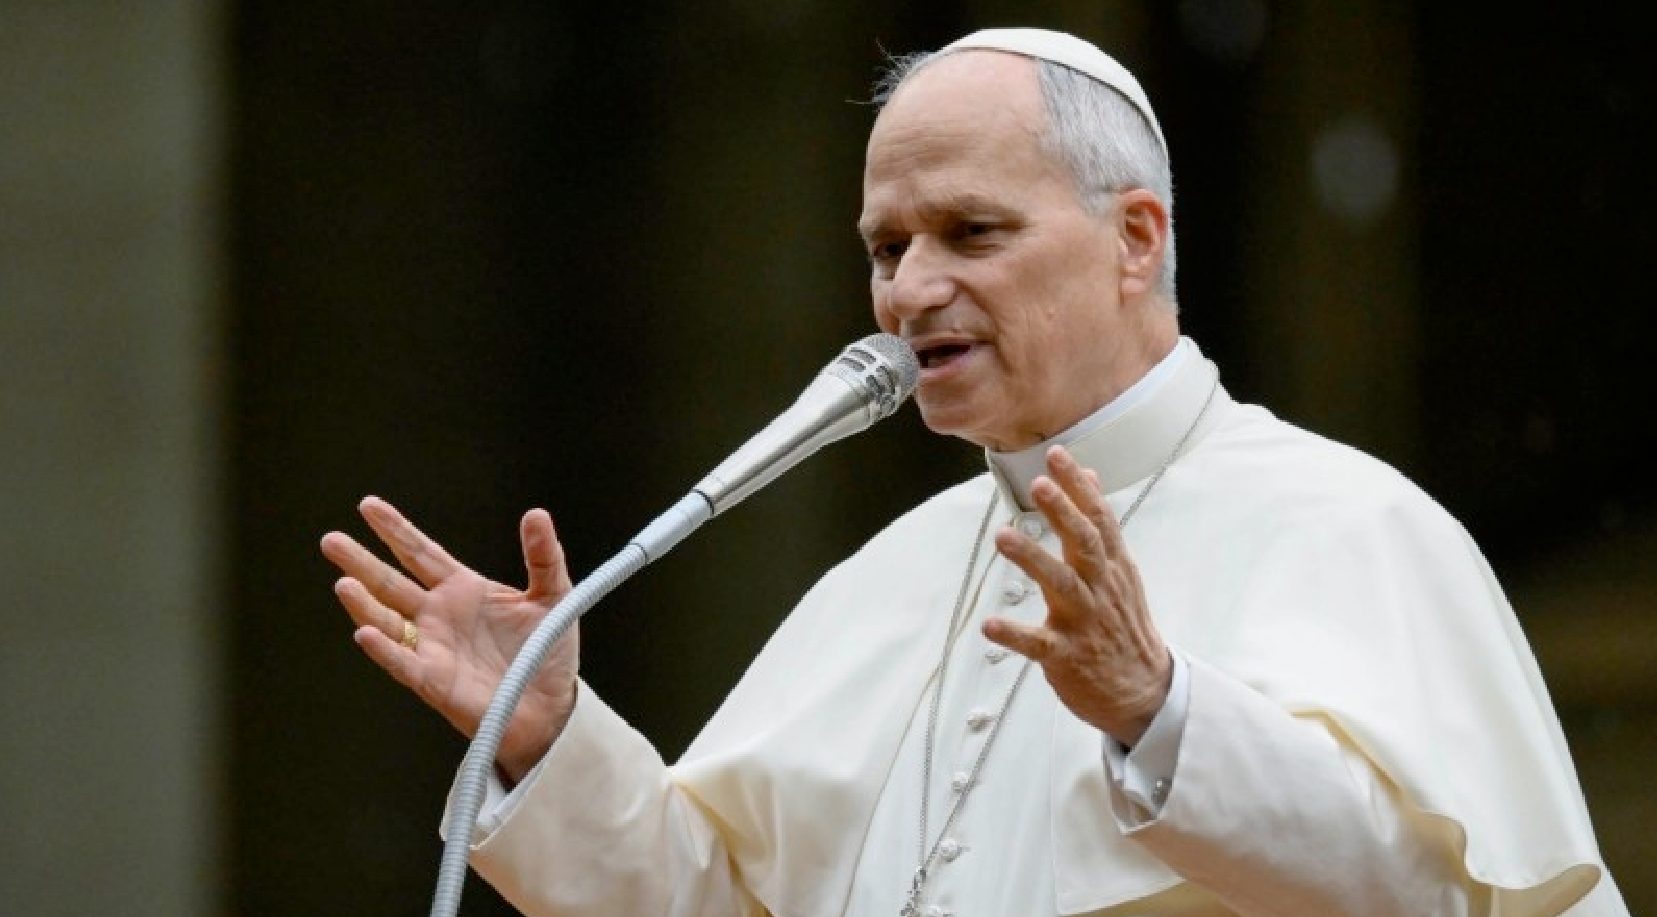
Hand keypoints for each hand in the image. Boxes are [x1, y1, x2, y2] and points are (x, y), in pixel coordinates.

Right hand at [320, 496, 577, 781]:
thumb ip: (543, 556)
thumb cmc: (547, 653)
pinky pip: (403, 664)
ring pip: (388, 621)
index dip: (395, 530)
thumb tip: (536, 513)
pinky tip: (365, 632)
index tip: (367, 505)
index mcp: (463, 590)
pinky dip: (384, 649)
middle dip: (361, 561)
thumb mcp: (553, 595)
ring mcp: (432, 648)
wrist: (551, 707)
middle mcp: (439, 616)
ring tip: (343, 582)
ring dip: (363, 604)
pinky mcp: (435, 682)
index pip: (421, 553)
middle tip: (330, 540)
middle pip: (391, 582)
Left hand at [983, 447, 1171, 746]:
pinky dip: (1015, 634)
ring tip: (1003, 537)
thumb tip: (1088, 476)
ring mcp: (1084, 622)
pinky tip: (990, 624)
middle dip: (1062, 513)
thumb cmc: (1123, 624)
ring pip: (1060, 585)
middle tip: (1039, 484)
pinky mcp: (1067, 656)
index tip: (1057, 456)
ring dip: (1032, 559)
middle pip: (1083, 544)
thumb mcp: (1120, 570)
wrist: (1144, 691)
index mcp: (1112, 567)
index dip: (1078, 487)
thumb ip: (1099, 525)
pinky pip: (1039, 643)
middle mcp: (1100, 589)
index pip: (1098, 519)